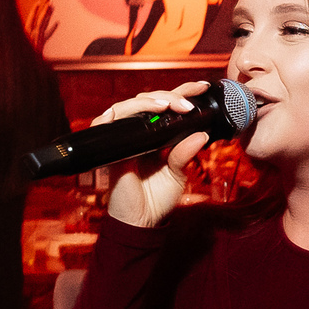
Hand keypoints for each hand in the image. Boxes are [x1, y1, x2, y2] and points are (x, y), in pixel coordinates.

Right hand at [98, 81, 213, 227]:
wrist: (141, 221)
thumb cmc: (157, 199)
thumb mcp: (178, 174)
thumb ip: (186, 153)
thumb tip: (201, 133)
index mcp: (156, 136)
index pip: (167, 106)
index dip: (182, 93)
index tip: (201, 87)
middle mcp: (138, 133)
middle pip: (148, 100)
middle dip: (170, 95)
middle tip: (188, 103)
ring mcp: (123, 138)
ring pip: (129, 105)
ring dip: (150, 101)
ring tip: (168, 105)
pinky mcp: (109, 147)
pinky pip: (107, 121)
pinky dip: (121, 113)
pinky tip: (140, 112)